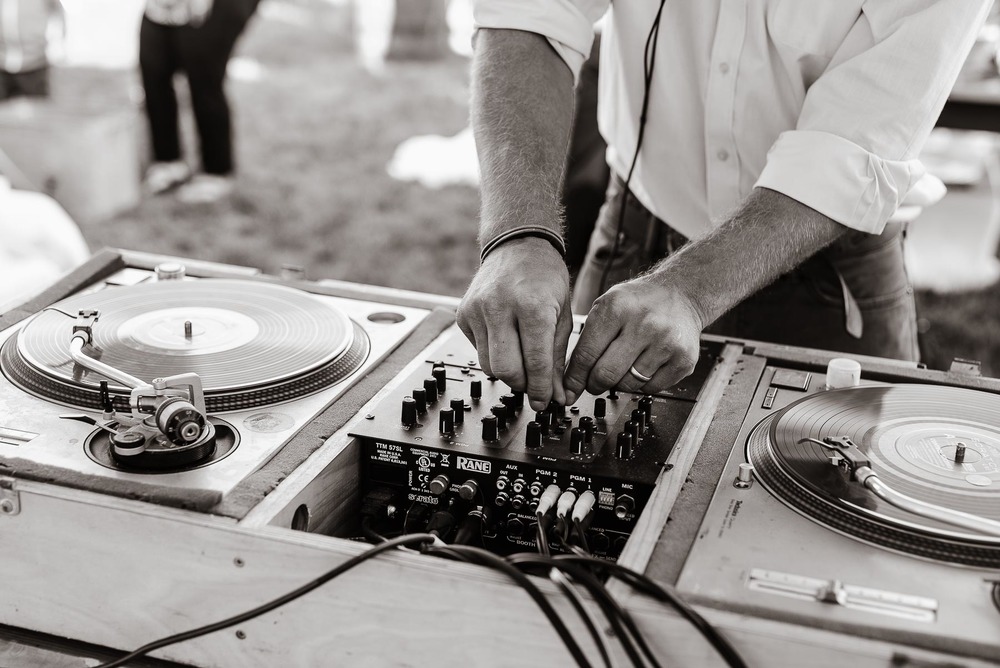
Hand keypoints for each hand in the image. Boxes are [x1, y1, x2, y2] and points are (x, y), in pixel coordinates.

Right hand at [457, 238, 572, 411]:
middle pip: (505, 370)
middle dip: (522, 384)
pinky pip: (478, 350)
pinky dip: (494, 354)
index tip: (545, 401)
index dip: (541, 389)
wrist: (517, 246)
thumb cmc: (545, 279)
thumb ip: (558, 359)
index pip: (535, 363)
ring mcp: (477, 310)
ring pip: (488, 365)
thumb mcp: (562, 316)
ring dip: (507, 371)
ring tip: (522, 360)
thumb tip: (556, 396)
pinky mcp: (463, 314)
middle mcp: (500, 307)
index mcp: (532, 306)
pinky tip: (506, 339)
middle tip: (533, 383)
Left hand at [563, 278, 703, 402]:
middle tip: (594, 382)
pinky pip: (651, 388)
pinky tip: (644, 366)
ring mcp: (666, 343)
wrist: (682, 293)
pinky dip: (642, 384)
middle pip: (605, 375)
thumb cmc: (638, 302)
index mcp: (618, 308)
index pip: (586, 355)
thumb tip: (570, 380)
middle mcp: (644, 324)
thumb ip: (587, 339)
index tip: (569, 389)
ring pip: (628, 385)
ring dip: (619, 383)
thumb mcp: (607, 305)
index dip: (574, 378)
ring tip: (623, 366)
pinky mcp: (683, 360)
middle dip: (594, 384)